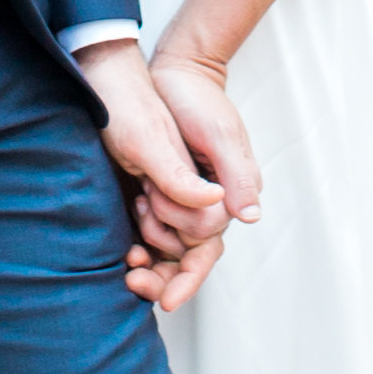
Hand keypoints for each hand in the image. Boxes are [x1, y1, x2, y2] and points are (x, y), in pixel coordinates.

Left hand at [75, 37, 252, 313]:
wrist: (171, 72)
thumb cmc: (198, 100)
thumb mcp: (217, 135)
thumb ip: (233, 175)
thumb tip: (248, 216)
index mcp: (228, 196)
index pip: (208, 250)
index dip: (188, 279)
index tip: (165, 301)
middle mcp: (206, 203)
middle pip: (185, 257)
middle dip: (162, 276)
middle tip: (132, 277)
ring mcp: (182, 197)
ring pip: (166, 248)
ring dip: (149, 257)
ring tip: (127, 254)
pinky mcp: (160, 188)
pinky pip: (150, 229)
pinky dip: (139, 240)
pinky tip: (124, 243)